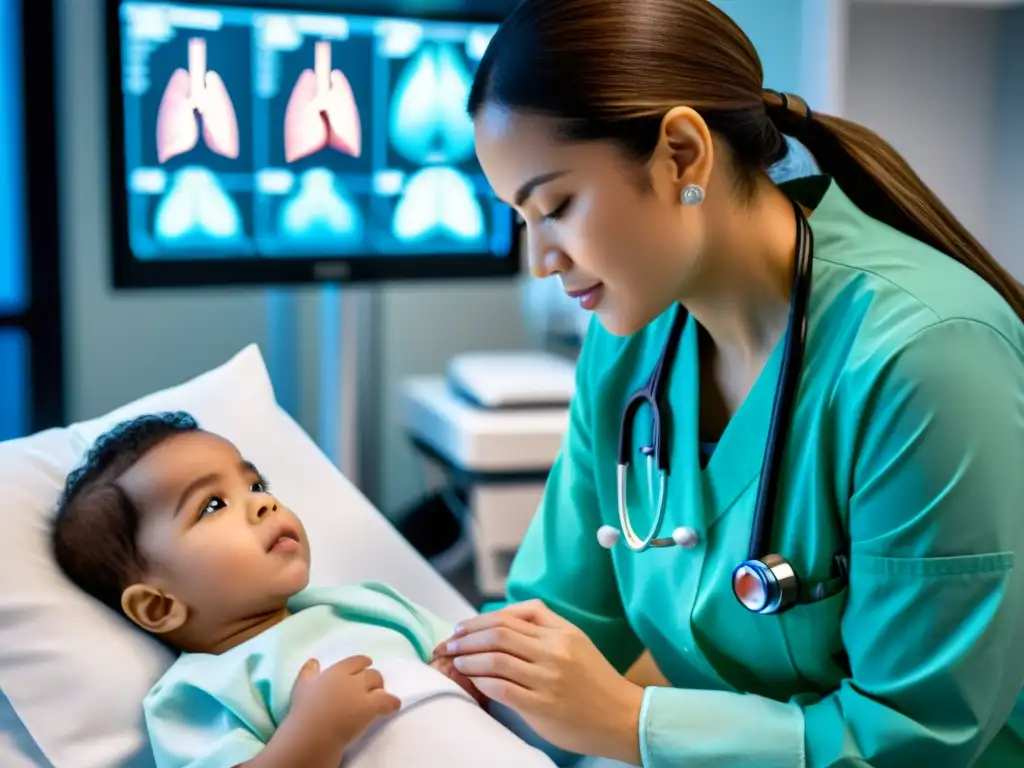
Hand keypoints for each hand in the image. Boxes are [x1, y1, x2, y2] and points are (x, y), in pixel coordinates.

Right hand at [289, 656, 400, 747]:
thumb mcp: (302, 687)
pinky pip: (388, 700)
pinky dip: (392, 703)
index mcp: (335, 672)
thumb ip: (309, 672)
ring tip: (379, 698)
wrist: (313, 732)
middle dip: (372, 679)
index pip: (356, 661)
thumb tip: (314, 661)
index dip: (363, 663)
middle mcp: (351, 678)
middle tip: (371, 689)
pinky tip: (392, 707)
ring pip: (378, 682)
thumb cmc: (304, 711)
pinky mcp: (370, 707)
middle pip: (369, 673)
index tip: (365, 665)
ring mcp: (361, 692)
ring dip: (380, 689)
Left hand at [434, 601, 643, 763]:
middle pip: (498, 633)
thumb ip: (544, 628)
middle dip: (467, 637)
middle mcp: (554, 650)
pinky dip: (481, 681)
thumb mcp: (576, 642)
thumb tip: (501, 624)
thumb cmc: (596, 681)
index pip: (512, 616)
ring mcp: (548, 678)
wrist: (624, 718)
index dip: (480, 620)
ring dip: (468, 658)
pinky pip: (502, 688)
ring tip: (455, 661)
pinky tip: (471, 680)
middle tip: (449, 643)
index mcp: (562, 632)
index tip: (462, 627)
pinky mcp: (543, 706)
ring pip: (496, 658)